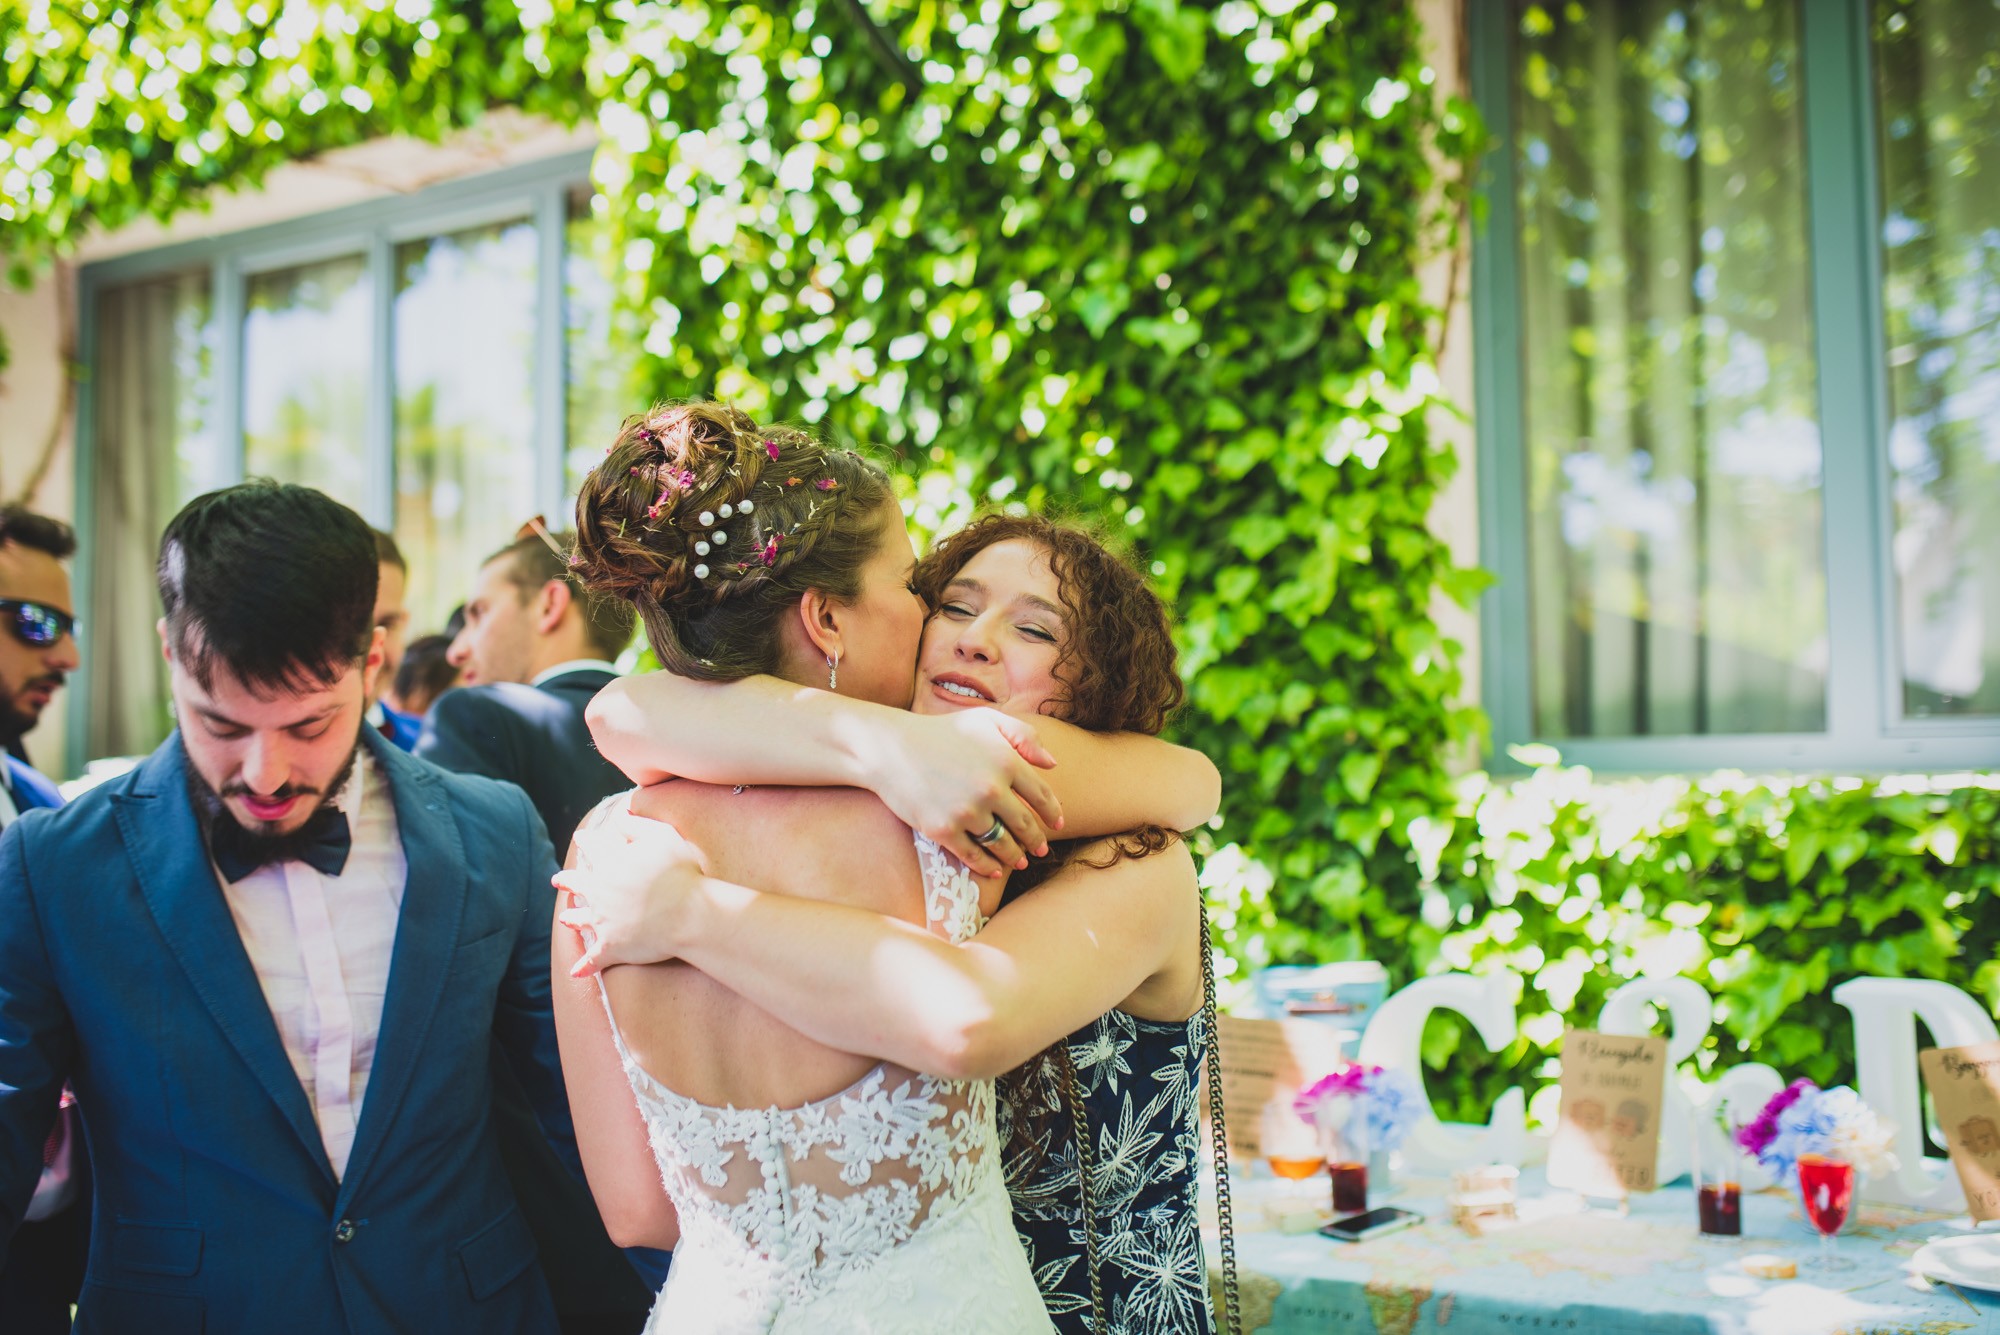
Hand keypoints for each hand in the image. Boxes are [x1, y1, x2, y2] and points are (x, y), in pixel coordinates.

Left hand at [553, 811, 705, 977]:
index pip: (594, 848)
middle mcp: (600, 893)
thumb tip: (619, 813)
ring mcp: (604, 923)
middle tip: (558, 879)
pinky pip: (594, 960)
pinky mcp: (612, 948)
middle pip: (578, 885)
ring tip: (566, 918)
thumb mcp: (661, 836)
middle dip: (568, 881)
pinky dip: (585, 966)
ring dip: (573, 919)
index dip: (587, 841)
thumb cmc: (680, 873)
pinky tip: (577, 971)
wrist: (687, 915)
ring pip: (581, 921)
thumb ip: (637, 824)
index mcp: (610, 864)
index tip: (581, 837)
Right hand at [865, 709, 1063, 876]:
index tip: (1058, 825)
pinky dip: (987, 866)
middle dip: (1037, 841)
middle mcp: (991, 789)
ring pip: (1002, 844)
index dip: (1053, 813)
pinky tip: (994, 869)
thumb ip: (1023, 736)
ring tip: (1019, 861)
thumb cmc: (940, 732)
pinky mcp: (943, 830)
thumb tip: (1051, 763)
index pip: (1042, 795)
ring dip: (1014, 856)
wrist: (890, 748)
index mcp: (1006, 761)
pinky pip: (973, 855)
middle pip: (1025, 825)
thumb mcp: (985, 720)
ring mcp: (967, 812)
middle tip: (1041, 850)